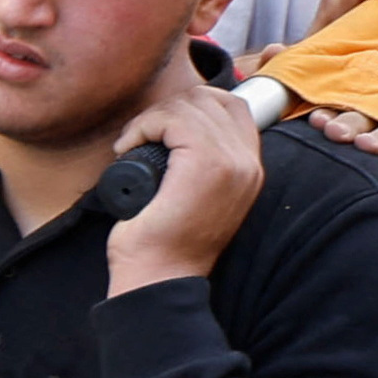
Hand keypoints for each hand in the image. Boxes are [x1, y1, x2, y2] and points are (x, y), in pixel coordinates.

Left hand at [102, 68, 270, 288]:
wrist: (160, 278)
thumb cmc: (168, 242)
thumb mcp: (199, 197)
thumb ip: (205, 163)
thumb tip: (177, 125)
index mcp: (251, 169)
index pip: (233, 106)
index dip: (195, 104)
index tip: (164, 125)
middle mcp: (248, 162)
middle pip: (210, 99)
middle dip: (168, 108)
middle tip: (142, 135)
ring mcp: (231, 162)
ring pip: (188, 105)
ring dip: (151, 118)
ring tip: (132, 143)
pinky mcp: (205, 164)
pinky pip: (171, 119)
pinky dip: (141, 126)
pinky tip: (127, 148)